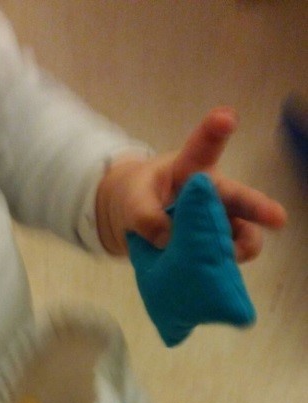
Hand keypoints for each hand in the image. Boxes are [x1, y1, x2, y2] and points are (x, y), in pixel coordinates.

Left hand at [96, 107, 286, 259]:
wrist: (133, 224)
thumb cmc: (137, 199)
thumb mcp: (132, 202)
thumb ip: (145, 216)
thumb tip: (168, 238)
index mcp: (190, 170)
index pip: (204, 146)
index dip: (215, 130)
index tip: (226, 117)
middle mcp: (212, 195)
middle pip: (238, 198)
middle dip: (258, 208)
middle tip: (278, 218)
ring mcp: (217, 223)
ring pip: (240, 234)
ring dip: (241, 247)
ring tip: (232, 259)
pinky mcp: (214, 248)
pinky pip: (225, 259)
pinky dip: (221, 269)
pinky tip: (217, 278)